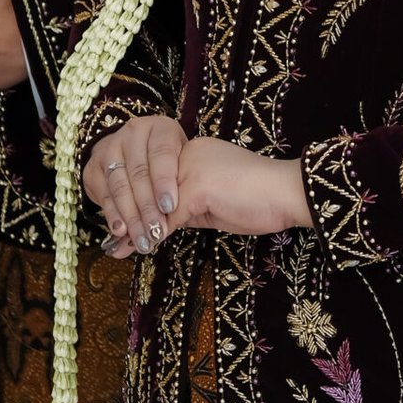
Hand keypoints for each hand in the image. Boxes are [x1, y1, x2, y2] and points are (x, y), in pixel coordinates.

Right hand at [86, 117, 187, 256]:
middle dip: (148, 207)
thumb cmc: (170, 163)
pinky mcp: (93, 166)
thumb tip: (185, 217)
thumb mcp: (182, 165)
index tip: (170, 207)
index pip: (161, 154)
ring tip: (142, 239)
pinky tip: (121, 232)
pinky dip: (113, 215)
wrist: (135, 151)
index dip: (164, 181)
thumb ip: (182, 184)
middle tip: (156, 233)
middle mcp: (132, 133)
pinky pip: (104, 194)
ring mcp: (109, 147)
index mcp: (160, 128)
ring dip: (131, 216)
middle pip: (139, 173)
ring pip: (120, 186)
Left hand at [100, 135, 311, 256]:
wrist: (290, 192)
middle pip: (146, 188)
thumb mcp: (215, 204)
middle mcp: (187, 154)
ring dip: (136, 230)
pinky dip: (154, 235)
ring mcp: (191, 168)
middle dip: (128, 219)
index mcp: (192, 153)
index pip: (154, 179)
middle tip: (113, 244)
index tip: (122, 226)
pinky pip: (168, 217)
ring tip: (120, 250)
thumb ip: (187, 208)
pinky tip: (146, 248)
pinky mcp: (198, 188)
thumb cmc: (261, 200)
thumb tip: (159, 227)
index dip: (136, 204)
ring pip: (152, 203)